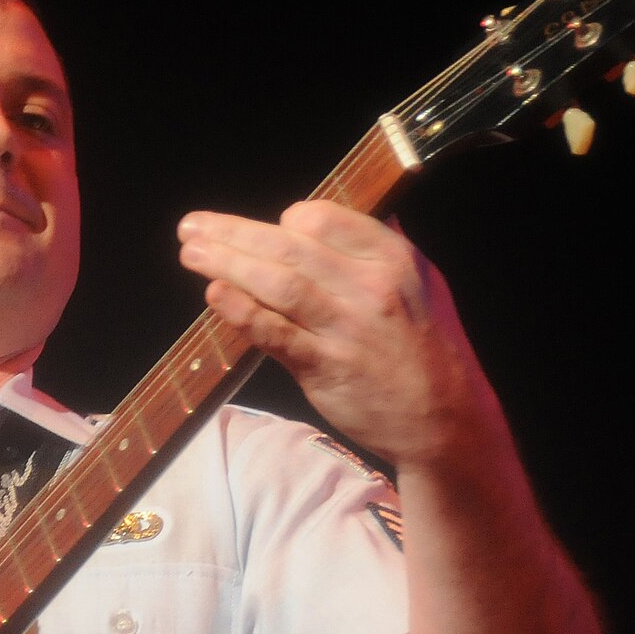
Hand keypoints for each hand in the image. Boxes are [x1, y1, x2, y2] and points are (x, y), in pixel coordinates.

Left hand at [176, 201, 499, 468]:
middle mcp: (369, 286)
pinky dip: (243, 312)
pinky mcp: (326, 367)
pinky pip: (276, 333)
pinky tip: (215, 294)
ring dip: (227, 264)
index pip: (323, 219)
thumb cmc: (425, 347)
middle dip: (233, 233)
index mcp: (391, 258)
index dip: (286, 221)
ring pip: (278, 284)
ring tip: (190, 253)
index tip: (266, 230)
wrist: (444, 418)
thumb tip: (336, 215)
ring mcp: (346, 328)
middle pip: (289, 247)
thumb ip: (380, 245)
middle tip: (191, 227)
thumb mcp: (422, 282)